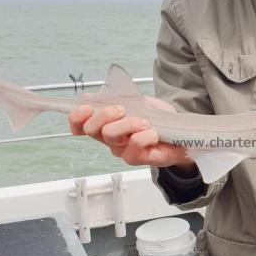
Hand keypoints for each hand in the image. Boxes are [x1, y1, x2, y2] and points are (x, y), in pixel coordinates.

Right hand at [68, 97, 196, 170]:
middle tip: (121, 109)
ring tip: (144, 121)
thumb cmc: (155, 119)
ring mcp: (123, 151)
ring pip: (111, 135)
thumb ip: (114, 98)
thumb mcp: (135, 101)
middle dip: (105, 114)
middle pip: (92, 129)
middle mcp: (110, 140)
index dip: (77, 118)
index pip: (79, 126)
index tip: (86, 107)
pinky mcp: (138, 158)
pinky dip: (145, 134)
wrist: (179, 133)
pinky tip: (153, 133)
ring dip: (128, 123)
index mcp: (105, 126)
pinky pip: (134, 144)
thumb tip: (88, 96)